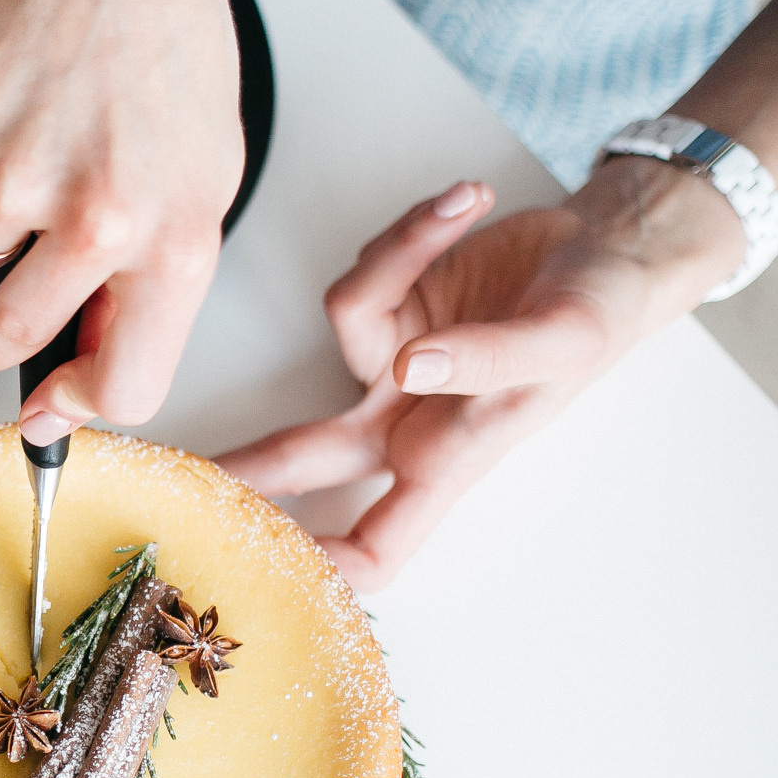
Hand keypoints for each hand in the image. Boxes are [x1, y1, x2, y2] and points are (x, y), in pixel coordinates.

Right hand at [0, 0, 242, 440]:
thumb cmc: (168, 55)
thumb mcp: (199, 178)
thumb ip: (150, 279)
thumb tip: (83, 365)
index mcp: (175, 242)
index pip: (125, 384)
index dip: (79, 407)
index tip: (54, 406)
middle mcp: (100, 224)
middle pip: (10, 338)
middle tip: (14, 292)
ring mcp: (21, 184)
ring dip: (0, 223)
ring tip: (50, 143)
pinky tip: (24, 107)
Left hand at [216, 166, 743, 589]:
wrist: (612, 247)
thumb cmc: (601, 313)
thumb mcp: (562, 342)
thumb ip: (487, 360)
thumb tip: (414, 367)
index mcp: (446, 460)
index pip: (374, 548)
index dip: (320, 571)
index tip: (259, 571)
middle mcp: (407, 420)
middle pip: (303, 458)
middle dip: (240, 466)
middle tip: (166, 471)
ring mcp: (393, 360)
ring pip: (348, 316)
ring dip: (399, 258)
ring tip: (462, 212)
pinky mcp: (393, 300)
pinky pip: (369, 265)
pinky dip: (411, 230)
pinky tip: (462, 206)